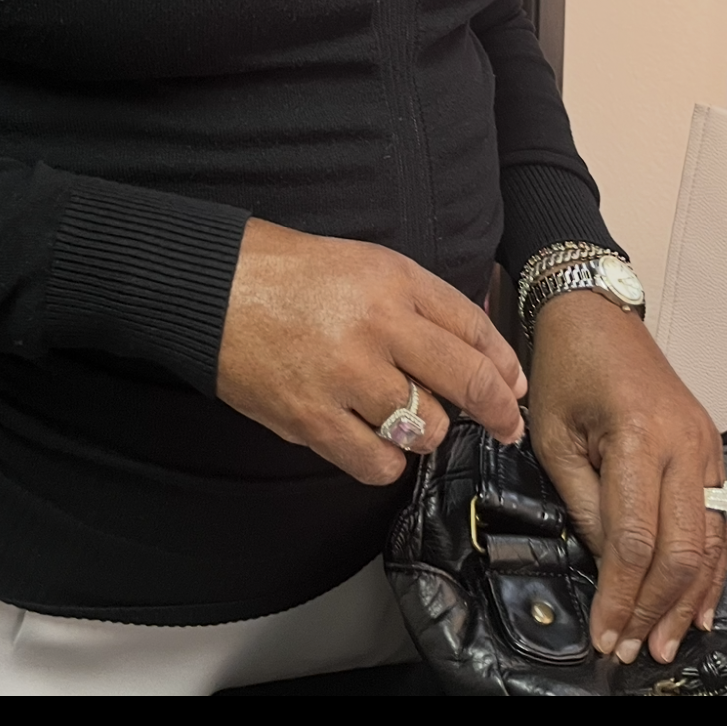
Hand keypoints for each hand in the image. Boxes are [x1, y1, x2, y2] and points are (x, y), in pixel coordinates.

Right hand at [216, 218, 526, 485]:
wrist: (212, 286)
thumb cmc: (287, 273)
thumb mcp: (364, 263)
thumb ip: (419, 301)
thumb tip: (478, 350)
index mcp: (392, 280)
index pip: (473, 326)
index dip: (504, 363)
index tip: (513, 386)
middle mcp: (377, 325)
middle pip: (466, 381)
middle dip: (497, 411)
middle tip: (504, 425)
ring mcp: (345, 375)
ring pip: (426, 428)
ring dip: (427, 431)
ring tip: (406, 417)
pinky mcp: (312, 417)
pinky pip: (378, 462)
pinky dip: (387, 461)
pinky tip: (375, 441)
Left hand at [527, 291, 726, 665]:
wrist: (596, 315)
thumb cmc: (566, 369)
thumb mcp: (552, 437)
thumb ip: (583, 505)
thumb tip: (608, 566)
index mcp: (636, 437)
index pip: (633, 539)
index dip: (621, 597)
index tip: (605, 635)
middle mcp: (683, 444)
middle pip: (680, 550)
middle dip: (657, 608)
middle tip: (633, 649)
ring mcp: (705, 447)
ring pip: (708, 542)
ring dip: (688, 600)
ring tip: (666, 642)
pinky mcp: (711, 451)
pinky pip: (719, 522)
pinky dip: (712, 569)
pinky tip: (701, 606)